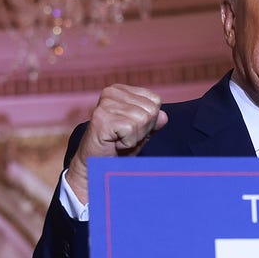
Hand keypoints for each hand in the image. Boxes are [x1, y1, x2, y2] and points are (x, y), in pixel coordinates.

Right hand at [67, 84, 168, 200]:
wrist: (94, 167)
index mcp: (121, 90)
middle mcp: (111, 92)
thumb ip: (152, 122)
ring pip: (143, 119)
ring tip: (118, 140)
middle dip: (142, 130)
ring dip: (134, 137)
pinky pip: (131, 129)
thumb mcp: (140, 133)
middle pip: (151, 110)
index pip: (155, 101)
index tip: (130, 130)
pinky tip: (114, 143)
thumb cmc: (116, 149)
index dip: (149, 121)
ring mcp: (106, 104)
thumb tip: (164, 116)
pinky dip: (127, 142)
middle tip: (124, 137)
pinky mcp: (102, 118)